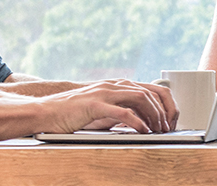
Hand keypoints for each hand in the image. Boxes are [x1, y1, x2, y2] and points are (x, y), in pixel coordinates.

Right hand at [38, 80, 176, 133]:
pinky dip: (137, 122)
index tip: (169, 120)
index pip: (150, 88)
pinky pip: (123, 112)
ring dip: (154, 115)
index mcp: (116, 86)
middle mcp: (113, 85)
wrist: (46, 111)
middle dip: (163, 110)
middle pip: (150, 92)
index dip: (164, 104)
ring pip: (140, 98)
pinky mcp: (95, 105)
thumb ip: (120, 110)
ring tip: (158, 129)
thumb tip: (140, 121)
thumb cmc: (72, 112)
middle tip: (167, 127)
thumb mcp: (102, 109)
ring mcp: (104, 93)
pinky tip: (143, 130)